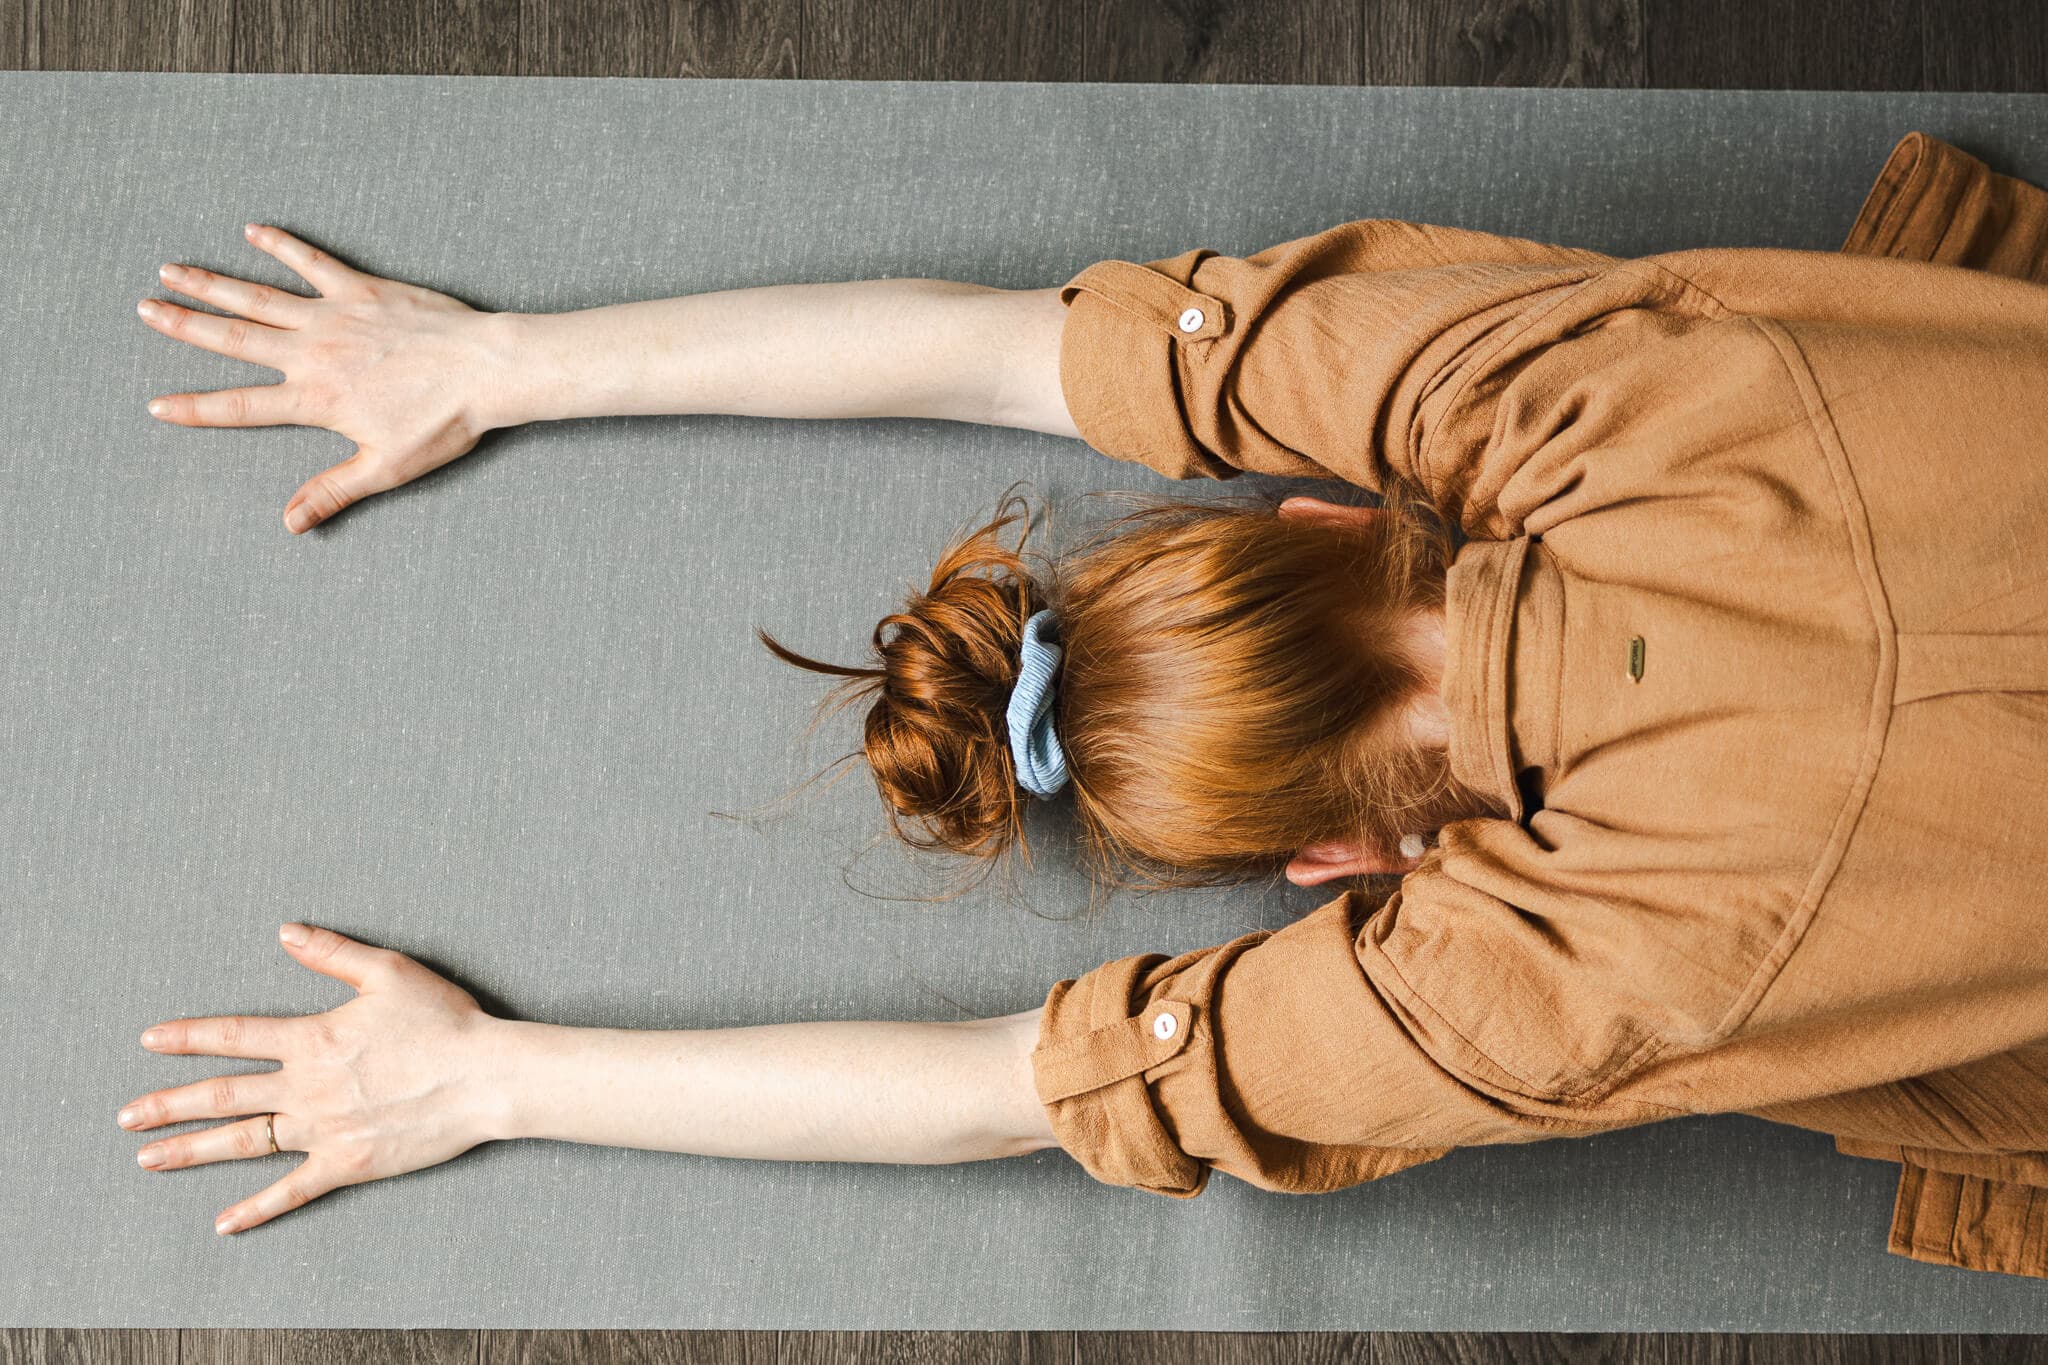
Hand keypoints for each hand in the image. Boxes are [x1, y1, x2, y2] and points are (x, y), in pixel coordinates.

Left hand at [117, 922, 506, 1235]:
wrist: (484, 1077)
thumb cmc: (444, 1022)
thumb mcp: (389, 972)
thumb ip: (332, 952)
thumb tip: (285, 932)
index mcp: (313, 1039)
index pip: (236, 1037)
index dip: (189, 1037)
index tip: (150, 1040)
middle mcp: (306, 1087)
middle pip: (224, 1096)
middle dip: (169, 1105)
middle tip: (127, 1116)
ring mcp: (322, 1130)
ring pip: (244, 1143)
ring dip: (191, 1150)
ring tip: (149, 1158)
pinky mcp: (346, 1164)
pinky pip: (292, 1190)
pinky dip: (256, 1208)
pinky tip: (224, 1222)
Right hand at [139, 224, 511, 534]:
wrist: (486, 370)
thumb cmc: (444, 422)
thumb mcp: (388, 468)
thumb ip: (333, 490)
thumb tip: (291, 523)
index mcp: (316, 399)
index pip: (241, 406)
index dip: (195, 409)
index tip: (156, 406)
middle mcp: (313, 353)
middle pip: (235, 339)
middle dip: (184, 326)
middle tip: (143, 310)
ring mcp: (335, 316)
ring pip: (259, 296)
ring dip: (212, 282)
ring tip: (172, 270)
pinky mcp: (362, 289)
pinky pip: (313, 261)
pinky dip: (281, 244)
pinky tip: (253, 229)